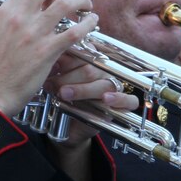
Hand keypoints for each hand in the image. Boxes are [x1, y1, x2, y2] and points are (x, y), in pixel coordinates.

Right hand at [0, 0, 97, 115]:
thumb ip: (13, 18)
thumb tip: (30, 7)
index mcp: (6, 11)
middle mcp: (20, 17)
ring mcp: (35, 33)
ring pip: (66, 3)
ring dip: (81, 1)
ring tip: (87, 7)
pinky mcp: (47, 51)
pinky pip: (75, 31)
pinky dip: (88, 24)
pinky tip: (91, 24)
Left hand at [42, 53, 139, 180]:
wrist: (66, 127)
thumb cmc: (62, 98)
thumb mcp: (56, 81)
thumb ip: (56, 69)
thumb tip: (51, 58)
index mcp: (91, 60)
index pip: (84, 53)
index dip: (67, 59)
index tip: (52, 65)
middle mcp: (105, 72)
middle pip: (91, 69)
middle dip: (69, 77)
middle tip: (51, 84)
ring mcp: (115, 87)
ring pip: (104, 84)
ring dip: (83, 89)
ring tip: (64, 94)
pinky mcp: (122, 105)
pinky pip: (129, 100)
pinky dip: (119, 99)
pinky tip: (106, 99)